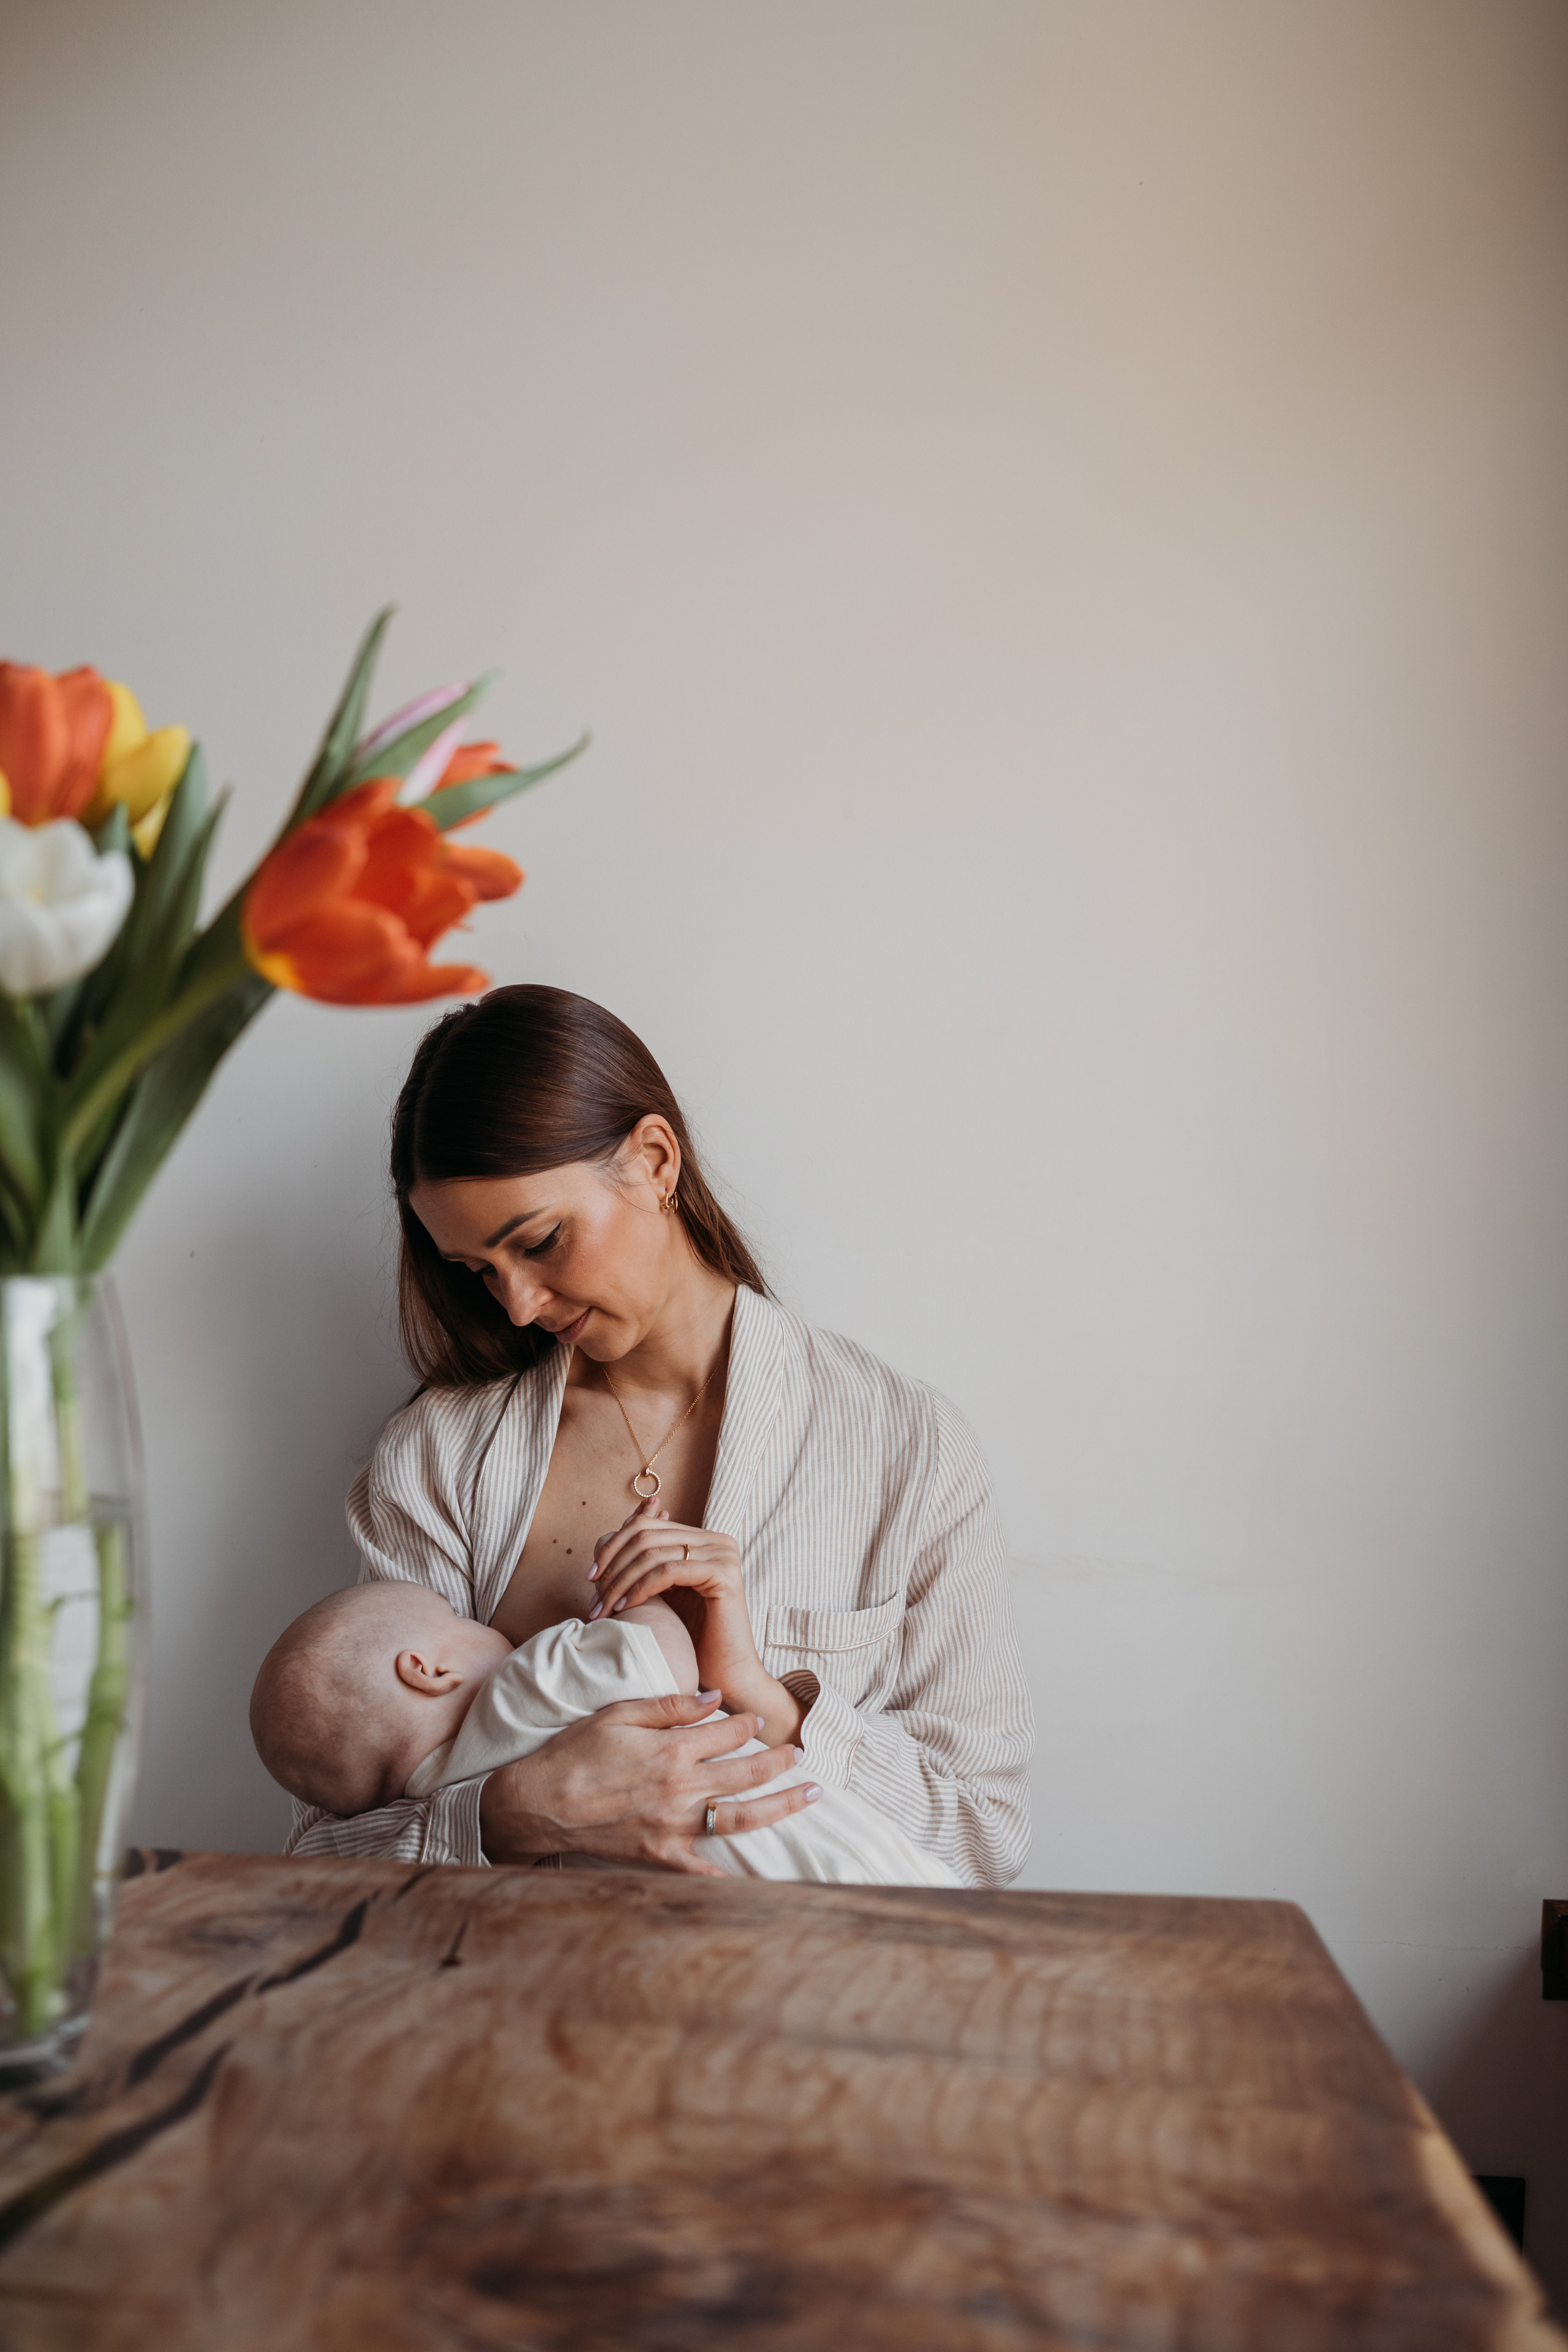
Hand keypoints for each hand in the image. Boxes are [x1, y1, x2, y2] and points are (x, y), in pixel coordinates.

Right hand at [477, 1690, 820, 1875]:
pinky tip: (758, 1874)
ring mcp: (674, 1827)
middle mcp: (682, 1788)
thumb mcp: (619, 1713)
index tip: (756, 1719)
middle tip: (802, 1755)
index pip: (728, 1732)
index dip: (746, 1723)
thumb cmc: (572, 1753)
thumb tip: (714, 1697)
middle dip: (780, 1762)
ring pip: (742, 1817)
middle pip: (748, 1773)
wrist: (536, 1805)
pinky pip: (705, 1870)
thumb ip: (671, 1705)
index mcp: (674, 1749)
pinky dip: (732, 1876)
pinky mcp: (661, 1856)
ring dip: (780, 1805)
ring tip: (809, 1794)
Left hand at [589, 1501, 802, 1743]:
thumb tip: (600, 1540)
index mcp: (701, 1539)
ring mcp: (722, 1553)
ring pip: (652, 1552)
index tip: (591, 1578)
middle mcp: (715, 1540)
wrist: (725, 1676)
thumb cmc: (690, 1641)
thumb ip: (639, 1567)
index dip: (612, 1547)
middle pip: (645, 1535)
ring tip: (604, 1609)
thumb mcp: (658, 1595)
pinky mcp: (723, 1573)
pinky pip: (668, 1571)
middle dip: (612, 1566)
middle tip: (594, 1599)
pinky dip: (640, 1588)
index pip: (645, 1525)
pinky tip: (625, 1608)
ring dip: (620, 1581)